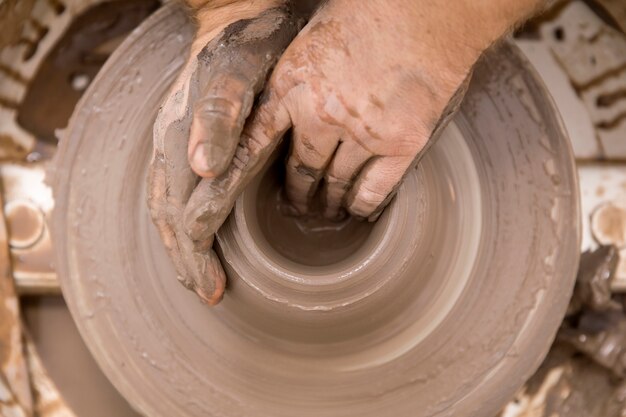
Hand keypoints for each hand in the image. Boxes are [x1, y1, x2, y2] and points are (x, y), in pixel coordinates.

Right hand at [148, 1, 299, 304]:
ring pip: (167, 209)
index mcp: (182, 140)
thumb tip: (201, 169)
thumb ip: (219, 118)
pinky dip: (181, 222)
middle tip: (209, 294)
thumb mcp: (238, 74)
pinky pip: (172, 190)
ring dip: (182, 248)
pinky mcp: (184, 141)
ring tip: (198, 276)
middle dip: (189, 262)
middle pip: (170, 220)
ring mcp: (174, 145)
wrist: (235, 16)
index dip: (198, 255)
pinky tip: (193, 233)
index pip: (183, 214)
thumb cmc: (245, 45)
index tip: (213, 288)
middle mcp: (172, 148)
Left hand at [189, 0, 483, 221]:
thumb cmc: (369, 9)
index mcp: (292, 85)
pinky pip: (376, 187)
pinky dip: (364, 203)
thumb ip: (297, 72)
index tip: (234, 190)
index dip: (244, 167)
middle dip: (297, 191)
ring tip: (326, 212)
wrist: (425, 8)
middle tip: (295, 205)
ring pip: (337, 182)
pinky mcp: (400, 143)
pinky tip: (359, 210)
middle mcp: (322, 115)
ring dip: (329, 202)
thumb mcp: (312, 34)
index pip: (257, 138)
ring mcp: (362, 133)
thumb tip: (287, 100)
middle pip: (302, 168)